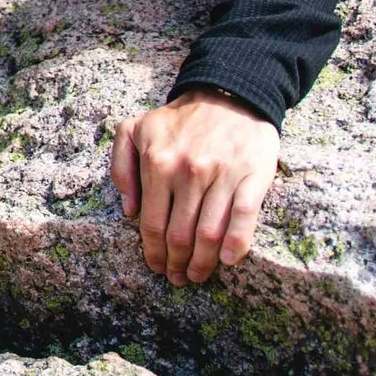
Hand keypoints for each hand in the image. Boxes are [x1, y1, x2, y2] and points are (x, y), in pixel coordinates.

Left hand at [111, 88, 279, 285]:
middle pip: (180, 234)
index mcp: (157, 163)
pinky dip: (238, 243)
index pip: (153, 223)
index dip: (152, 252)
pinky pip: (245, 217)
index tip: (155, 267)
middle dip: (176, 263)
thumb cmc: (178, 120)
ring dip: (204, 262)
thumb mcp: (134, 129)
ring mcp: (222, 174)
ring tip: (197, 275)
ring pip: (211, 233)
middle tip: (177, 278)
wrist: (228, 96)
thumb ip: (121, 166)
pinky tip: (229, 260)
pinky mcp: (253, 175)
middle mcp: (188, 171)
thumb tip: (129, 210)